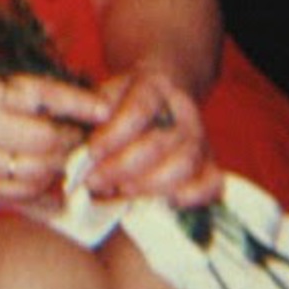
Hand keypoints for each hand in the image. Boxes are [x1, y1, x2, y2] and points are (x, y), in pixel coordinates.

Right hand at [0, 66, 104, 207]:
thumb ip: (13, 86)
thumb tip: (66, 95)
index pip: (42, 97)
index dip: (78, 104)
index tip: (106, 109)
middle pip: (47, 139)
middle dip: (75, 138)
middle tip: (91, 132)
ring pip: (39, 171)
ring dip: (64, 165)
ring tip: (75, 154)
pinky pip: (22, 196)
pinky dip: (47, 192)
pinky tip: (62, 185)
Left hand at [80, 65, 218, 206]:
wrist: (162, 95)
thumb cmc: (123, 101)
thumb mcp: (104, 93)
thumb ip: (91, 116)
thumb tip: (76, 149)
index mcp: (154, 85)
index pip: (138, 110)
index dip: (114, 135)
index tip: (91, 152)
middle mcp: (184, 110)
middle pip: (159, 143)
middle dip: (122, 167)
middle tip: (95, 181)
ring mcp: (201, 137)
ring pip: (184, 165)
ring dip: (148, 185)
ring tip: (119, 191)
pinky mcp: (211, 162)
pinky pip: (212, 183)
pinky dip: (191, 197)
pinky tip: (164, 203)